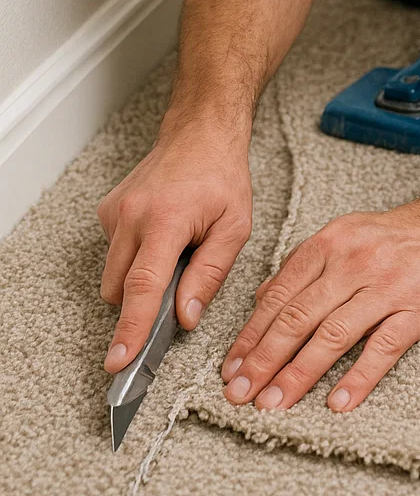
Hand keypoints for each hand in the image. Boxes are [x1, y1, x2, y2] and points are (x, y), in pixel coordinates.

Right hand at [98, 126, 252, 370]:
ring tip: (176, 252)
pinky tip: (162, 237)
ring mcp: (115, 212)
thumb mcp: (235, 227)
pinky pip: (114, 253)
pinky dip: (135, 257)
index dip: (131, 329)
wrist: (200, 135)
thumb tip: (186, 316)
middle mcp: (132, 215)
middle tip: (178, 288)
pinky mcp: (107, 211)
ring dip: (140, 279)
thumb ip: (210, 274)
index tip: (118, 360)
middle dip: (142, 303)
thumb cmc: (222, 177)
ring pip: (114, 275)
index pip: (142, 286)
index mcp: (166, 220)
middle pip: (120, 289)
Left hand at [220, 199, 419, 412]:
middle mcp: (353, 264)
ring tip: (274, 403)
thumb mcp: (342, 237)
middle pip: (299, 318)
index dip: (251, 335)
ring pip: (333, 335)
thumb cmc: (393, 238)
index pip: (279, 296)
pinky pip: (383, 348)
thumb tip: (261, 301)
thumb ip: (302, 267)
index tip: (230, 369)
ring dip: (299, 373)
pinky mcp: (417, 309)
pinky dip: (358, 377)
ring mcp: (386, 287)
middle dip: (264, 360)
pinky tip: (337, 403)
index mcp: (328, 245)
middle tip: (239, 394)